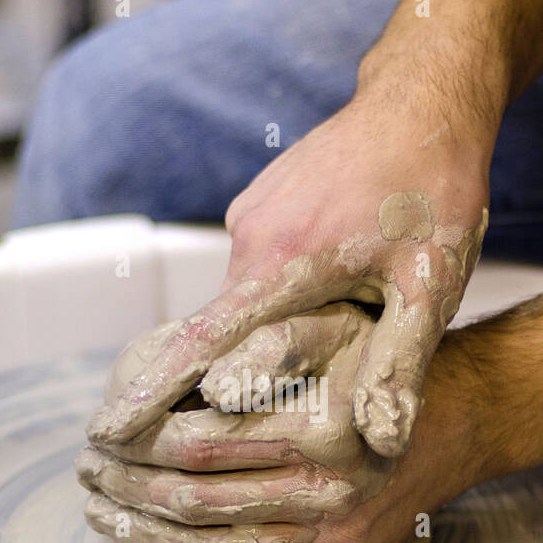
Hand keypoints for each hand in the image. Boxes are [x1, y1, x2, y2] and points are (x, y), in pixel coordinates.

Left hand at [77, 303, 483, 542]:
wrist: (456, 421)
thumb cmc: (378, 364)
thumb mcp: (332, 327)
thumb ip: (266, 345)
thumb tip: (194, 377)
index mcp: (320, 429)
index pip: (197, 442)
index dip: (135, 440)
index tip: (97, 433)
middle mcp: (331, 492)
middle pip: (196, 502)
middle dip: (127, 489)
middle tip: (87, 475)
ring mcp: (337, 540)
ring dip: (147, 540)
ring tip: (104, 516)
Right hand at [87, 93, 489, 459]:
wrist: (425, 98)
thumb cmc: (436, 190)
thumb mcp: (431, 286)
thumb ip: (400, 365)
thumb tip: (382, 444)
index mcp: (283, 262)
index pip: (200, 343)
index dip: (152, 392)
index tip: (107, 431)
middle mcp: (251, 236)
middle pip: (222, 330)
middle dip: (224, 376)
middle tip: (245, 410)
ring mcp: (252, 215)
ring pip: (246, 299)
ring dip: (270, 329)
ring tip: (330, 335)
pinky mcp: (262, 203)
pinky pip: (259, 266)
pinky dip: (280, 292)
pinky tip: (334, 288)